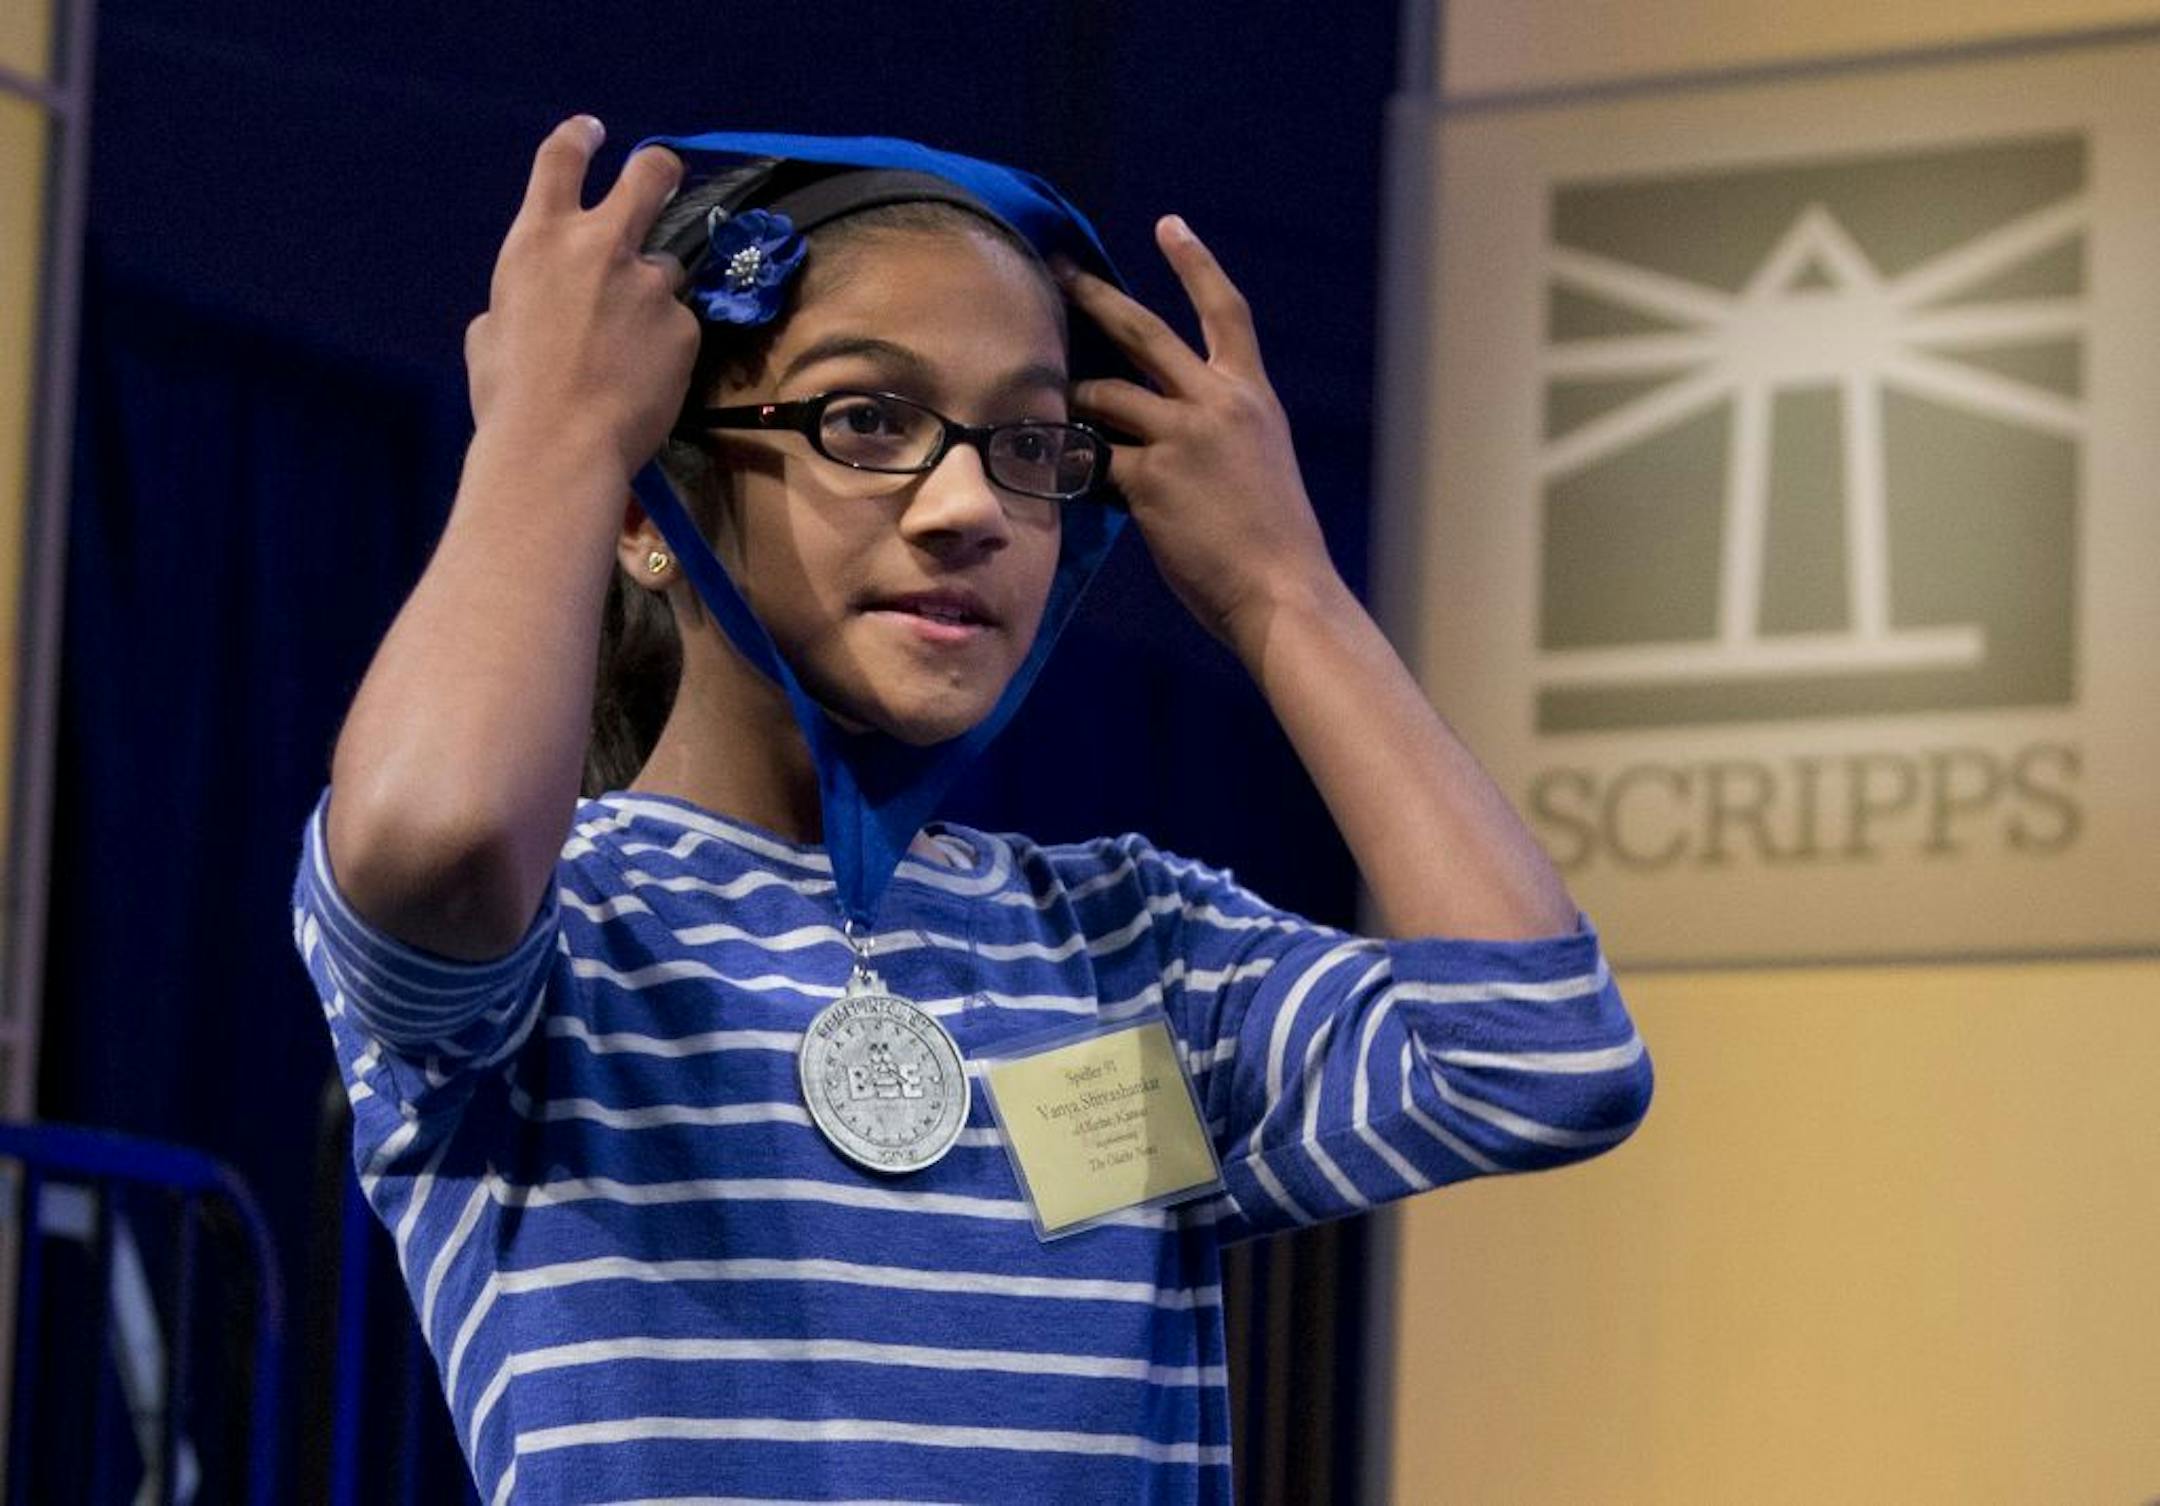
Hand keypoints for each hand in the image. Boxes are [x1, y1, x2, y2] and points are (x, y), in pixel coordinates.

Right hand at [464, 117, 700, 481]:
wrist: (559, 447)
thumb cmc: (509, 395)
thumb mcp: (490, 333)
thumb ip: (517, 301)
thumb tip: (529, 309)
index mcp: (537, 239)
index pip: (560, 160)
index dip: (579, 139)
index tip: (592, 132)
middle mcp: (599, 246)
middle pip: (647, 176)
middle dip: (657, 170)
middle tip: (661, 174)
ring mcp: (649, 284)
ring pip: (664, 270)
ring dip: (651, 295)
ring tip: (628, 350)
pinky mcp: (684, 325)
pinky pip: (678, 327)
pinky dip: (665, 348)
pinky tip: (642, 382)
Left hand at [1058, 217, 1338, 651]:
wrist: (1284, 590)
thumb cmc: (1274, 544)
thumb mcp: (1262, 465)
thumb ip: (1219, 433)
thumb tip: (1167, 427)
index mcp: (1252, 398)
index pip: (1226, 312)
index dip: (1196, 264)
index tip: (1170, 224)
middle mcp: (1218, 404)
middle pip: (1143, 331)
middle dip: (1094, 295)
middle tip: (1056, 268)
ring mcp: (1181, 438)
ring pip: (1105, 395)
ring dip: (1071, 399)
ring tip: (1046, 404)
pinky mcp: (1150, 479)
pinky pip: (1094, 461)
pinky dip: (1072, 465)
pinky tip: (1048, 468)